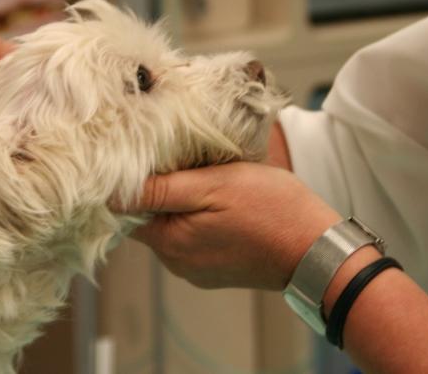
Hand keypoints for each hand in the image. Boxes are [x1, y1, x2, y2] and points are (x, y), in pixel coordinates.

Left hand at [130, 162, 341, 290]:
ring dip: (188, 201)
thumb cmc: (270, 210)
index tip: (157, 156)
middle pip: (153, 216)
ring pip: (177, 224)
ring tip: (215, 179)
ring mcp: (198, 269)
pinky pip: (197, 237)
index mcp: (170, 242)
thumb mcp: (214, 186)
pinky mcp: (217, 270)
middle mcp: (177, 262)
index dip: (139, 179)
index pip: (129, 209)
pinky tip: (228, 202)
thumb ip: (162, 189)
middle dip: (167, 188)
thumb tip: (111, 192)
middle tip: (194, 161)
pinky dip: (206, 217)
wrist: (316, 248)